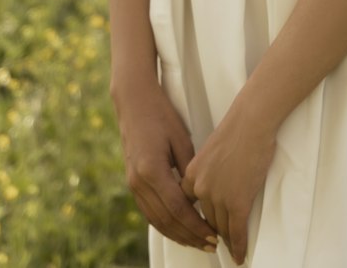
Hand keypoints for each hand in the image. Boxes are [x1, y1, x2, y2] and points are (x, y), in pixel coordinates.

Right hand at [113, 76, 218, 252]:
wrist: (134, 101)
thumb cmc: (161, 115)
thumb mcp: (180, 139)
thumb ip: (188, 170)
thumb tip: (200, 195)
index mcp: (152, 171)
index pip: (179, 209)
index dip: (197, 226)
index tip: (214, 236)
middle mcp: (139, 182)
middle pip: (167, 221)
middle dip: (190, 236)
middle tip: (211, 245)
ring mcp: (133, 185)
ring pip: (156, 221)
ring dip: (178, 235)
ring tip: (198, 242)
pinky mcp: (132, 183)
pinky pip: (149, 212)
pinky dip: (165, 225)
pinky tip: (179, 229)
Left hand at [182, 104, 276, 264]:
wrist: (251, 120)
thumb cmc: (237, 129)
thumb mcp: (212, 151)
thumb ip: (208, 170)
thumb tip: (215, 184)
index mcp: (192, 174)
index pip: (191, 205)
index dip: (198, 218)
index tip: (203, 227)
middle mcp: (200, 188)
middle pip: (207, 218)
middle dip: (214, 230)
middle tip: (219, 240)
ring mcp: (218, 197)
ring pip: (222, 227)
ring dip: (228, 239)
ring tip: (232, 248)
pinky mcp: (237, 202)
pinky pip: (237, 231)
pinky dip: (239, 246)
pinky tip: (240, 255)